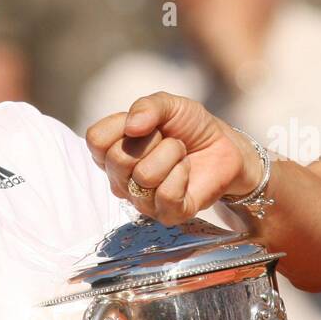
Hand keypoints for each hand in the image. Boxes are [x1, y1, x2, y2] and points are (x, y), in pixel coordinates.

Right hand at [85, 92, 262, 224]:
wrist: (224, 146)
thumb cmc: (190, 127)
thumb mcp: (168, 105)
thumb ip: (147, 106)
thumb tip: (132, 127)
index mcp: (111, 153)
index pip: (96, 139)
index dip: (122, 125)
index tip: (145, 124)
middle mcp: (121, 180)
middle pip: (118, 158)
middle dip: (151, 140)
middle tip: (167, 140)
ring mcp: (142, 201)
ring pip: (144, 176)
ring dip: (171, 155)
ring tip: (180, 154)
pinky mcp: (168, 215)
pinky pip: (165, 195)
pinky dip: (182, 174)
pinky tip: (187, 170)